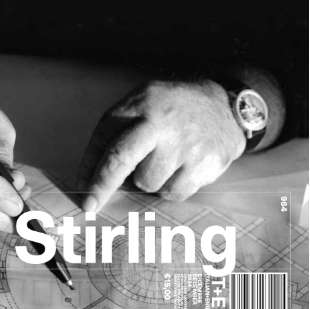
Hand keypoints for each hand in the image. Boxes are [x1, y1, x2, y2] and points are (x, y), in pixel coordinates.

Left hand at [78, 80, 244, 210]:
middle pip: (121, 160)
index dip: (90, 169)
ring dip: (152, 180)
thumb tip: (90, 177)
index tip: (82, 192)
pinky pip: (174, 193)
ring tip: (168, 161)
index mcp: (142, 104)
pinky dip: (174, 187)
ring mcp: (185, 144)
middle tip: (90, 206)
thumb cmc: (173, 111)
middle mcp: (162, 122)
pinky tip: (185, 167)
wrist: (227, 106)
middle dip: (102, 186)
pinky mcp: (206, 163)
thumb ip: (118, 131)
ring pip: (148, 183)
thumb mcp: (145, 103)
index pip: (106, 140)